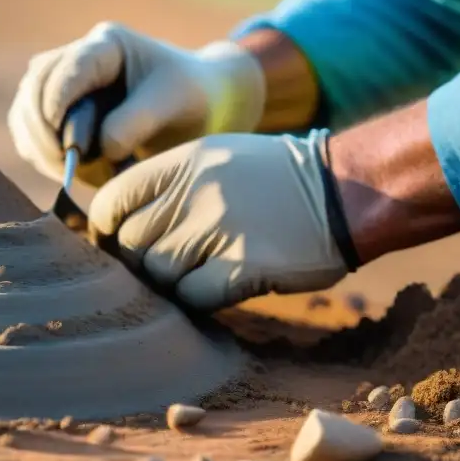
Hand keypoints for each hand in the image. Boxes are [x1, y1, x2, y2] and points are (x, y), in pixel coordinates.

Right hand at [7, 21, 265, 186]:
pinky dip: (38, 154)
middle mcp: (76, 58)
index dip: (59, 101)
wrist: (194, 107)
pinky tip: (63, 169)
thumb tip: (101, 147)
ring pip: (24, 111)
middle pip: (35, 86)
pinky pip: (28, 134)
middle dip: (43, 128)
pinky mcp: (53, 114)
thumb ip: (137, 121)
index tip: (65, 141)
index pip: (69, 67)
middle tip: (64, 163)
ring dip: (38, 143)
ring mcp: (59, 85)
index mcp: (107, 46)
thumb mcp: (174, 102)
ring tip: (67, 169)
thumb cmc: (189, 97)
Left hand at [88, 130, 349, 310]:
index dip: (106, 231)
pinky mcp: (242, 266)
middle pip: (129, 245)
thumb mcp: (218, 160)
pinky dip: (200, 300)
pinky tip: (223, 286)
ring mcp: (217, 229)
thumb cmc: (279, 181)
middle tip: (171, 265)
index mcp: (182, 163)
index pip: (110, 202)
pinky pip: (191, 297)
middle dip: (141, 263)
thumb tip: (117, 230)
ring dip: (173, 284)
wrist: (353, 189)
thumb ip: (168, 188)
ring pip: (157, 274)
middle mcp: (193, 192)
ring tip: (204, 272)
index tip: (119, 245)